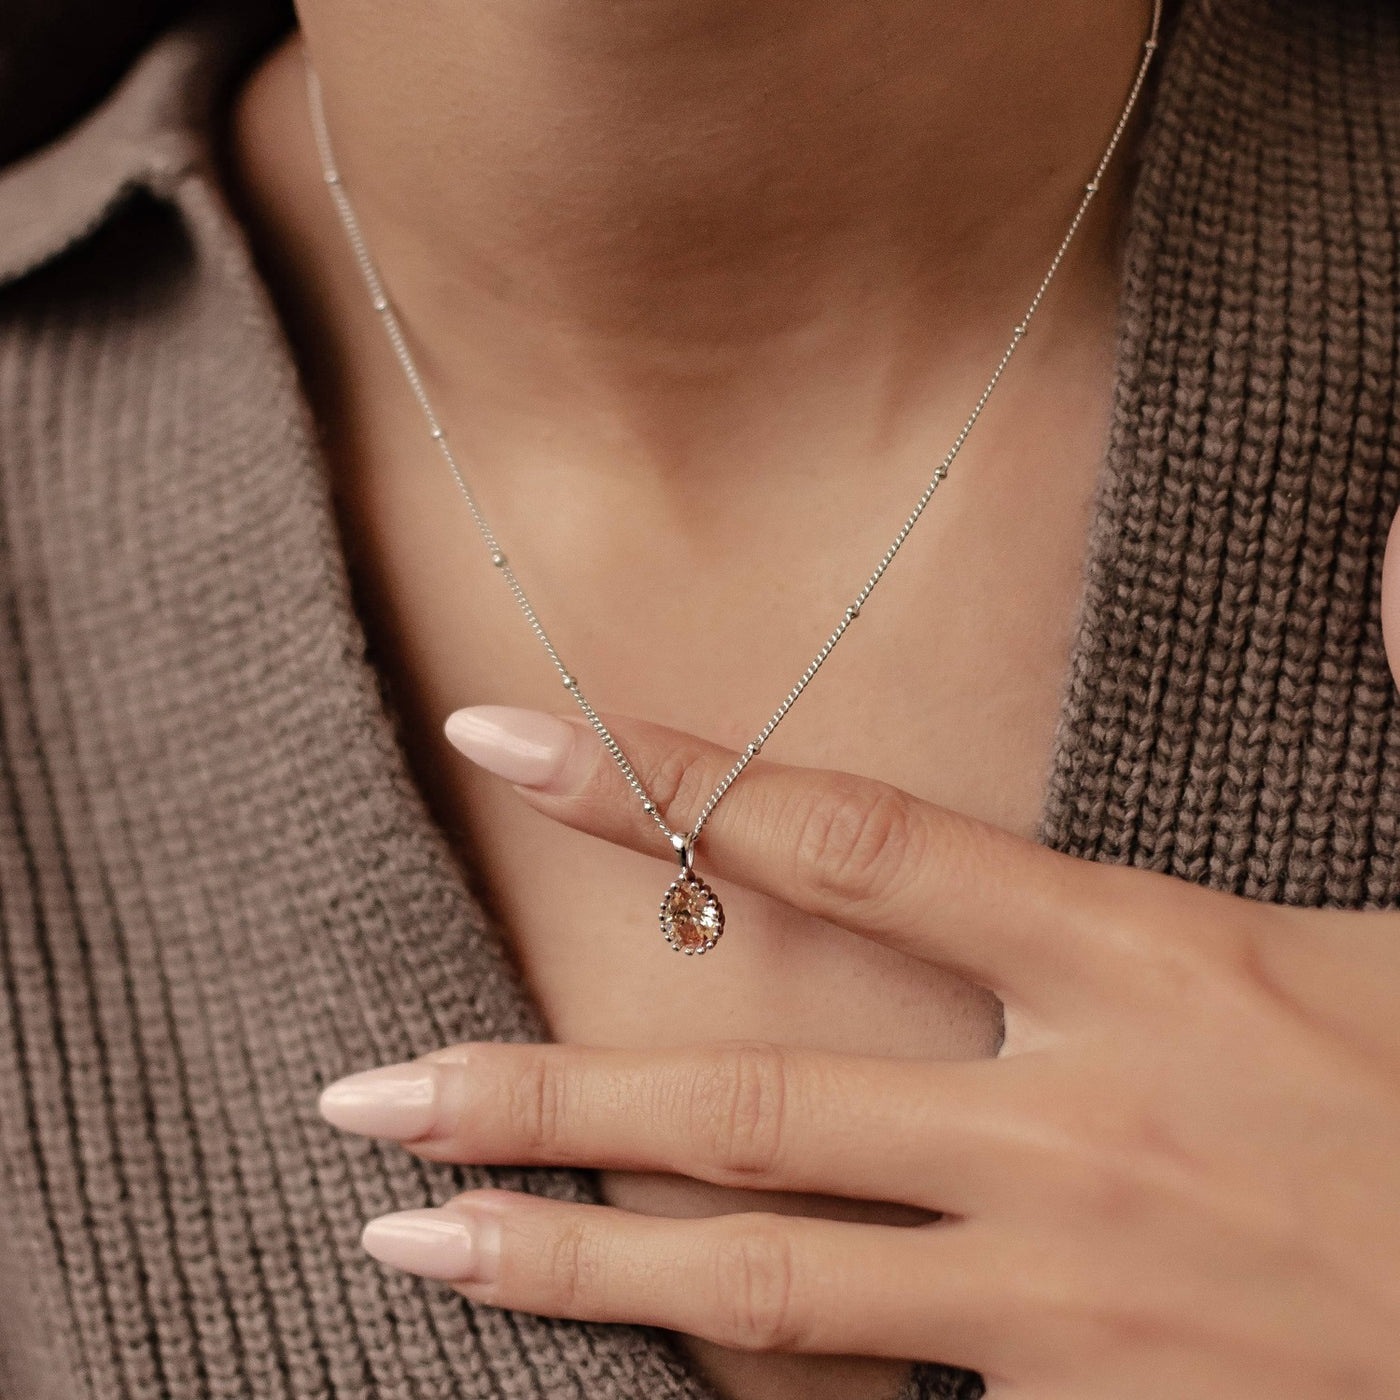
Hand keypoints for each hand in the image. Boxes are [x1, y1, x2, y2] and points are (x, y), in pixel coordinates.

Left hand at [318, 703, 1399, 1398]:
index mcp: (1143, 966)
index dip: (667, 780)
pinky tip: (633, 1384)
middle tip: (371, 1091)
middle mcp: (1073, 1128)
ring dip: (580, 1263)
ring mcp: (1072, 1302)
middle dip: (546, 1091)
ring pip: (772, 1286)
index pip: (851, 842)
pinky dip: (752, 1396)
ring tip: (414, 1236)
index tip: (511, 739)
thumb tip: (1392, 539)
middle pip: (754, 1101)